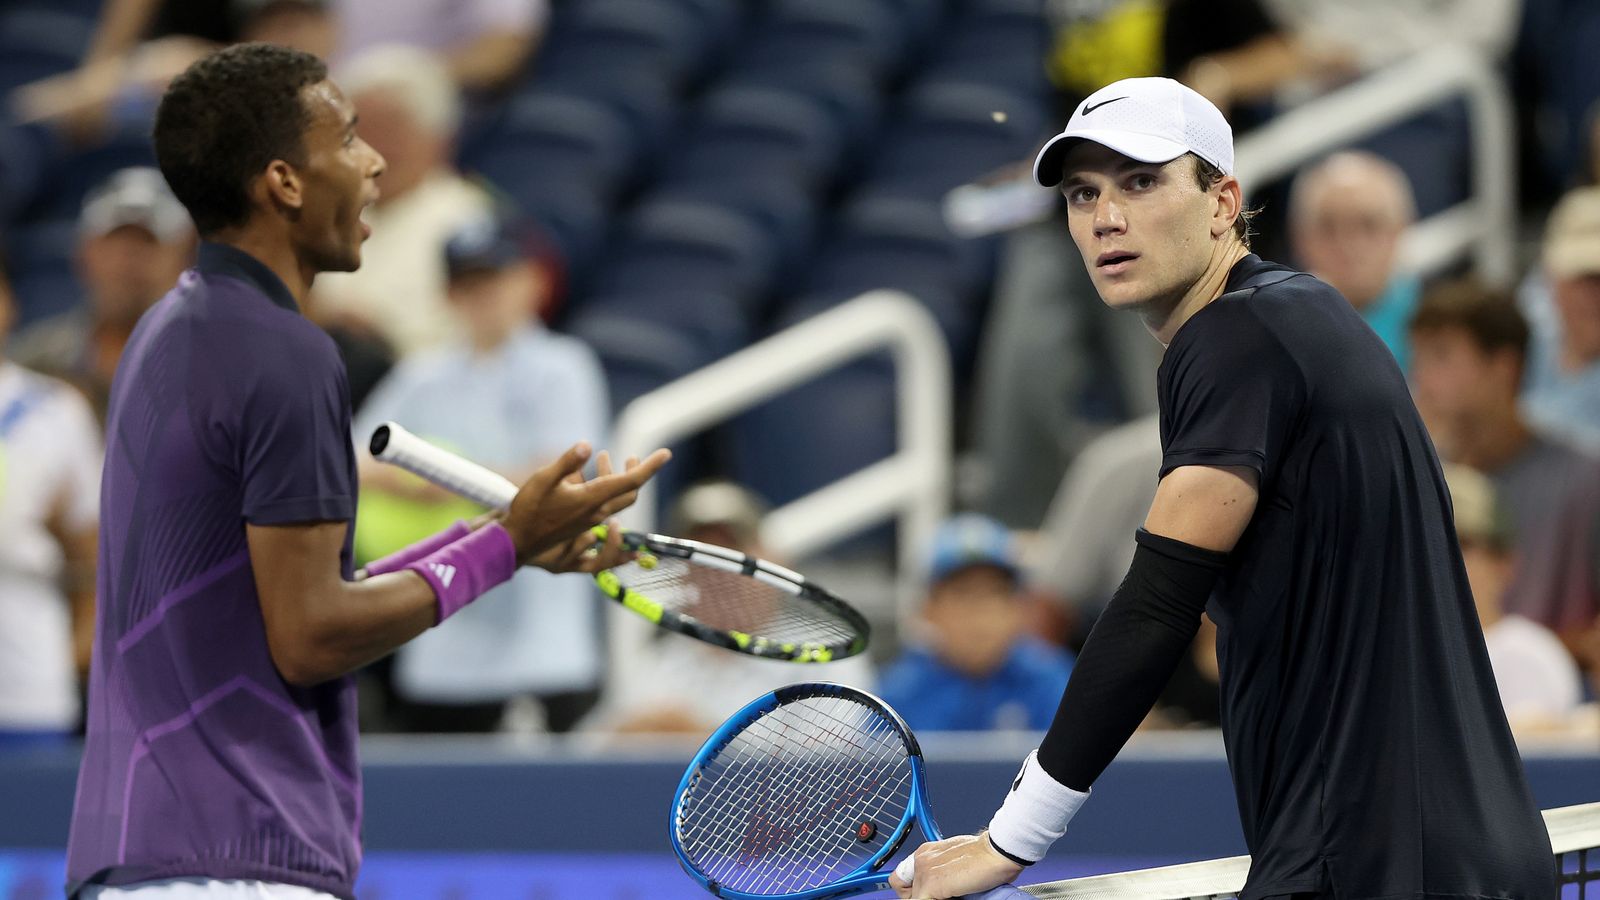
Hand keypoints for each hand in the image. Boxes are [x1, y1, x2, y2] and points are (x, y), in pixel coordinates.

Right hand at [503, 445, 669, 564]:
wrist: (519, 542)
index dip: (649, 467)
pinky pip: (606, 506)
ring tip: (603, 457)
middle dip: (637, 471)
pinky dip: (605, 487)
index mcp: (592, 499)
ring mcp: (591, 519)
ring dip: (617, 477)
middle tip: (633, 455)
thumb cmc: (528, 510)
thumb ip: (567, 462)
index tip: (666, 453)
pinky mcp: (583, 522)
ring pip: (617, 498)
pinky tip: (590, 477)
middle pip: (629, 492)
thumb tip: (588, 444)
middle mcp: (597, 511)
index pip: (630, 482)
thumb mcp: (543, 480)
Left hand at [889, 833, 1022, 898]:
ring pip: (912, 898)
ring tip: (951, 895)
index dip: (912, 891)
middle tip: (938, 897)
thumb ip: (943, 873)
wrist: (996, 851)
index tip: (926, 895)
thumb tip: (942, 888)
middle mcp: (921, 859)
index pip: (903, 878)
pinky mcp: (931, 884)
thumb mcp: (957, 863)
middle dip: (918, 897)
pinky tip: (952, 898)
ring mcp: (924, 871)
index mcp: (926, 852)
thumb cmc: (987, 857)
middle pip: (902, 889)